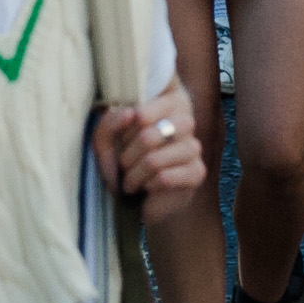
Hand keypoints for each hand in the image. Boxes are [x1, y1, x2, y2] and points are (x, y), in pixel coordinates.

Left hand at [92, 84, 206, 214]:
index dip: (130, 122)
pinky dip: (147, 186)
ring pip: (153, 160)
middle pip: (146, 134)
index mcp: (167, 102)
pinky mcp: (198, 171)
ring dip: (134, 176)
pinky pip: (164, 178)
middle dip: (127, 155)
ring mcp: (195, 145)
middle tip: (125, 163)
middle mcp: (186, 118)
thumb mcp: (106, 141)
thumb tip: (130, 113)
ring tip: (132, 179)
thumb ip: (110, 122)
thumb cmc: (124, 163)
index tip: (124, 132)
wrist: (140, 201)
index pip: (148, 101)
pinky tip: (148, 187)